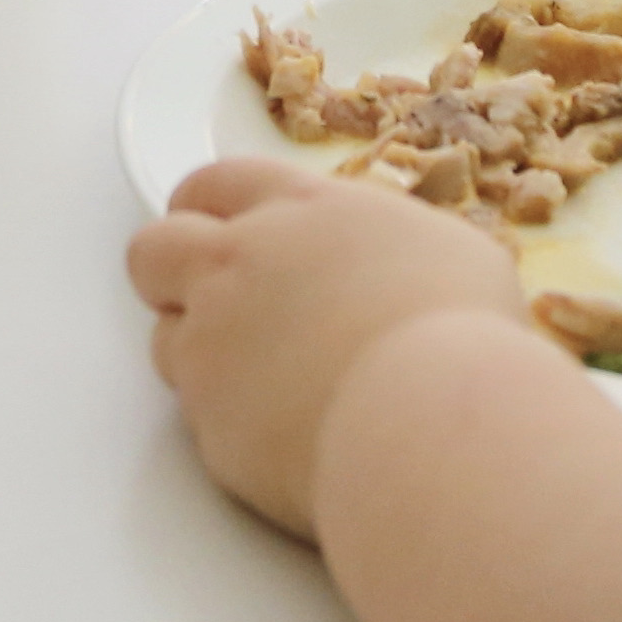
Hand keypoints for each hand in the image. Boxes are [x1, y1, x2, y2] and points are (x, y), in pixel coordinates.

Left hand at [125, 159, 528, 536]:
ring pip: (166, 339)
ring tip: (274, 389)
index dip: (208, 212)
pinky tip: (288, 436)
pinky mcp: (206, 415)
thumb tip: (389, 264)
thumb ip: (387, 246)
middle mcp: (240, 262)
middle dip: (168, 275)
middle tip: (209, 307)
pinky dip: (231, 426)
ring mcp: (213, 339)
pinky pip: (197, 417)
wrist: (438, 427)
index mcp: (301, 210)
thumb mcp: (451, 254)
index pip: (217, 185)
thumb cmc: (467, 341)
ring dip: (203, 359)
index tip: (216, 234)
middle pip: (154, 249)